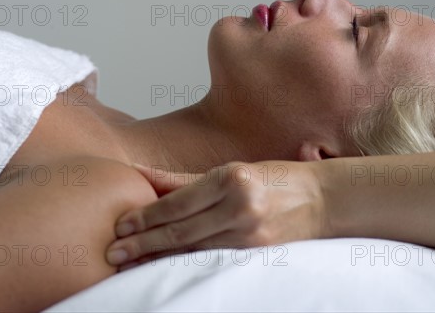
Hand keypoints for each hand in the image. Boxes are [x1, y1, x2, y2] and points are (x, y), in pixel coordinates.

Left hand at [106, 159, 329, 269]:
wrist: (322, 200)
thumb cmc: (274, 178)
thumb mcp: (232, 169)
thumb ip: (184, 178)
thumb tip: (143, 174)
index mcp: (233, 178)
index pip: (179, 202)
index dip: (147, 215)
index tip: (122, 224)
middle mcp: (240, 207)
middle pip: (181, 230)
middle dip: (143, 241)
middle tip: (112, 251)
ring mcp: (250, 235)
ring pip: (192, 250)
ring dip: (157, 257)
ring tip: (129, 263)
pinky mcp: (256, 255)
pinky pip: (211, 260)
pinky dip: (184, 263)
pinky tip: (163, 266)